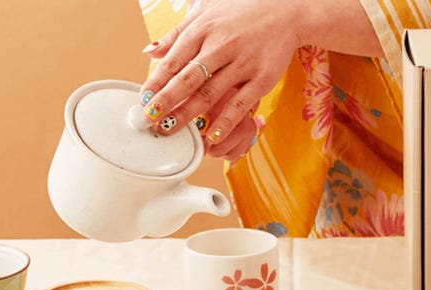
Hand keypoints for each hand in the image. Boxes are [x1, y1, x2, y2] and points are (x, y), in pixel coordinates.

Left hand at [138, 0, 381, 157]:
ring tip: (171, 130)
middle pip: (187, 79)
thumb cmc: (242, 11)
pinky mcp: (262, 79)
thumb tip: (149, 51)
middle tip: (149, 120)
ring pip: (210, 94)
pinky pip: (239, 105)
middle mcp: (221, 47)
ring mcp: (242, 64)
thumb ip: (177, 34)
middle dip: (166, 101)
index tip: (143, 100)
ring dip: (188, 115)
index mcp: (203, 30)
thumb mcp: (205, 12)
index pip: (173, 61)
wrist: (286, 10)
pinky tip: (211, 137)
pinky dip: (225, 122)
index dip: (156, 82)